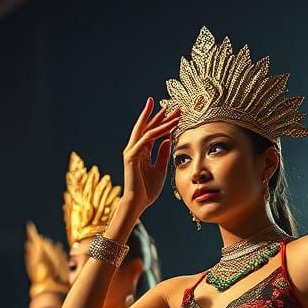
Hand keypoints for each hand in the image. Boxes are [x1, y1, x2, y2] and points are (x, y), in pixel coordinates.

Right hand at [122, 98, 179, 212]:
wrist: (138, 202)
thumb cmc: (147, 190)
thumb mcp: (160, 169)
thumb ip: (163, 154)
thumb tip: (168, 140)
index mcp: (142, 151)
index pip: (153, 132)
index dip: (163, 123)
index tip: (175, 114)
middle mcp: (136, 148)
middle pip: (148, 127)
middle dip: (160, 115)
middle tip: (171, 105)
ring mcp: (132, 151)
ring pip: (147, 130)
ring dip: (160, 120)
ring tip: (171, 111)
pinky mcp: (132, 156)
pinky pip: (146, 140)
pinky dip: (156, 133)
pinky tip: (167, 127)